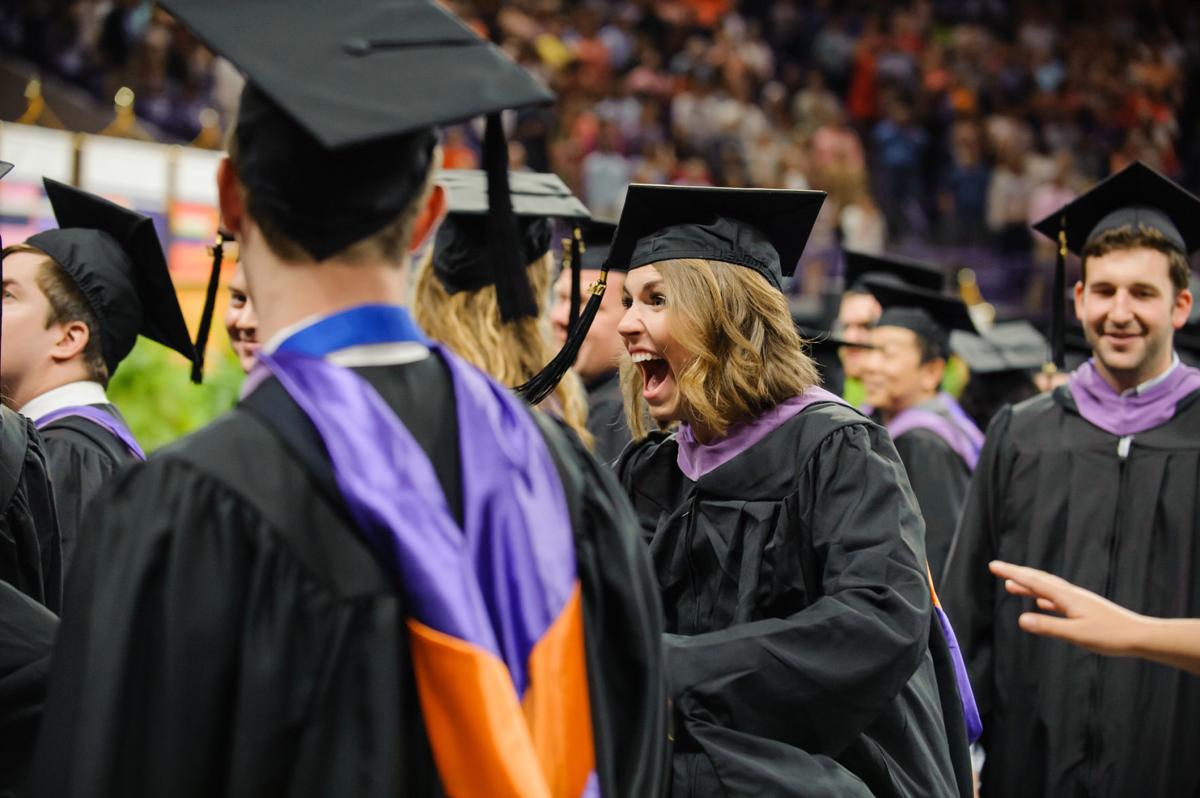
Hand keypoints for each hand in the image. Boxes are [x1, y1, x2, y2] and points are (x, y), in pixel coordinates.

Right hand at [987, 560, 1145, 656]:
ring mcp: (1078, 601)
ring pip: (1047, 588)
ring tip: (1011, 585)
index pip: (1033, 582)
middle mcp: (1071, 595)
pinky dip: (1043, 597)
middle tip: (997, 568)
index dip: (1012, 574)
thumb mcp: (1076, 634)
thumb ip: (1048, 627)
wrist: (1140, 636)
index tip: (993, 566)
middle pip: (1039, 579)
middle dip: (1017, 574)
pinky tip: (1041, 603)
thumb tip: (1020, 620)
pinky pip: (1056, 599)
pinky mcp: (1084, 609)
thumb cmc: (1110, 636)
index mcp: (1066, 598)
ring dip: (1028, 585)